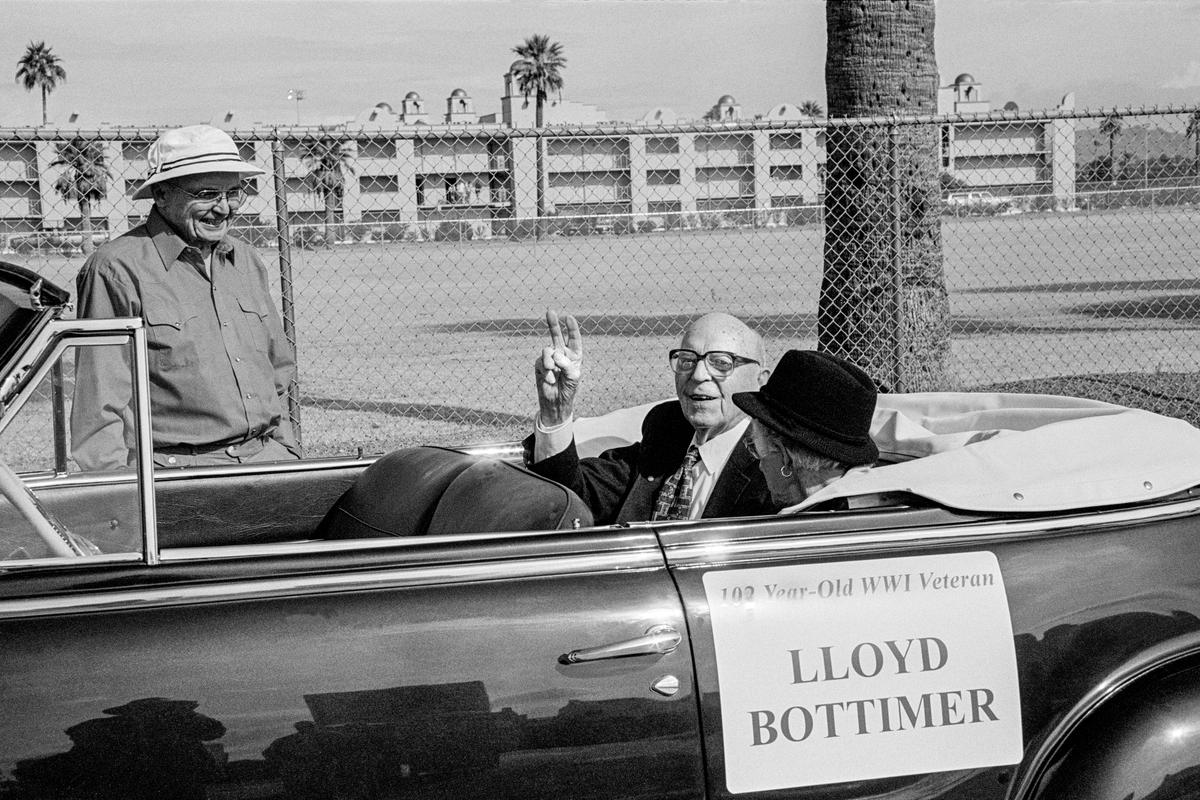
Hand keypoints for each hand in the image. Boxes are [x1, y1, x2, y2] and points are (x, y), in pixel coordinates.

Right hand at [535, 310, 582, 425]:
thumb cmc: (569, 388)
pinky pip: (541, 362)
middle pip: (557, 335)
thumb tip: (554, 354)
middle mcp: (561, 354)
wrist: (556, 402)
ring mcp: (549, 358)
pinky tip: (549, 379)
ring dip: (550, 361)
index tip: (568, 317)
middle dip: (553, 324)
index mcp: (574, 355)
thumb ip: (566, 363)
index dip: (571, 328)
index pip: (574, 338)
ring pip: (547, 350)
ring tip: (553, 372)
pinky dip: (546, 371)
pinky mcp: (539, 365)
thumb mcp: (573, 376)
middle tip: (550, 311)